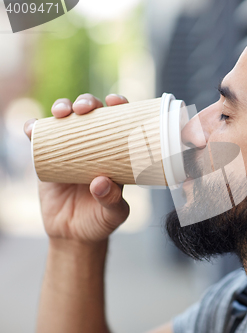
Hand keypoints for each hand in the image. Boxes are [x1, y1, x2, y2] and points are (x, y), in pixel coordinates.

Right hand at [24, 94, 130, 242]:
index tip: (114, 101)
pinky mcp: (47, 158)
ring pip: (66, 120)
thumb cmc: (100, 222)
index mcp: (116, 154)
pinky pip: (40, 138)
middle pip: (92, 114)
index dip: (119, 106)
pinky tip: (32, 128)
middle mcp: (94, 147)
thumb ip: (111, 201)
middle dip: (87, 103)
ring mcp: (70, 150)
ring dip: (62, 107)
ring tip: (61, 113)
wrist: (72, 234)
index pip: (120, 123)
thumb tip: (100, 182)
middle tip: (85, 108)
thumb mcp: (113, 214)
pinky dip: (34, 129)